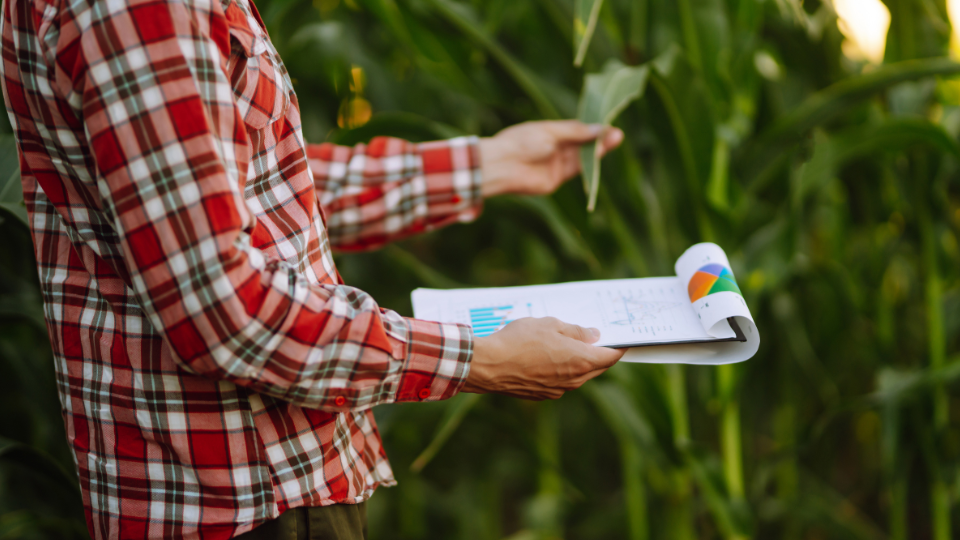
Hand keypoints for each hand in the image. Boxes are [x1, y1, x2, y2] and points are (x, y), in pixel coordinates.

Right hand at [464, 317, 625, 399]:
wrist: (488, 366)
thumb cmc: (519, 340)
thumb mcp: (550, 325)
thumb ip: (576, 331)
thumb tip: (593, 336)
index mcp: (581, 361)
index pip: (611, 356)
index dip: (619, 347)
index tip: (623, 340)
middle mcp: (574, 380)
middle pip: (597, 368)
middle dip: (600, 355)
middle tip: (598, 341)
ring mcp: (558, 390)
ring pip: (578, 377)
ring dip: (579, 364)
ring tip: (569, 347)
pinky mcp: (542, 395)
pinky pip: (560, 382)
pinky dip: (561, 371)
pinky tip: (547, 359)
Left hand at [479, 120, 623, 197]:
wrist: (503, 164)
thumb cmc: (522, 141)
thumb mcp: (551, 131)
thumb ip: (575, 132)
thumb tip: (599, 128)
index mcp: (549, 133)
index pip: (576, 130)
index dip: (592, 128)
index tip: (609, 125)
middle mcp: (554, 149)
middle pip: (581, 144)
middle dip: (599, 139)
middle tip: (618, 134)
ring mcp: (555, 165)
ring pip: (581, 158)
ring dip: (598, 150)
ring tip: (615, 140)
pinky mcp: (556, 180)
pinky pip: (576, 171)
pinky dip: (589, 164)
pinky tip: (601, 154)